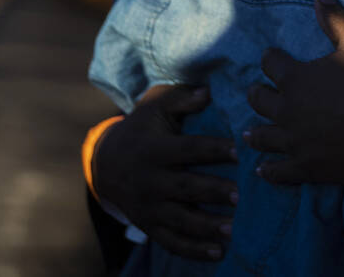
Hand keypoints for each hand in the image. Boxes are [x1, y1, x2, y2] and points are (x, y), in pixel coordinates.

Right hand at [91, 84, 237, 260]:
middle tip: (238, 195)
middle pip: (183, 188)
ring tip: (232, 229)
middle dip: (210, 192)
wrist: (105, 162)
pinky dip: (193, 250)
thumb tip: (208, 91)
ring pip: (178, 220)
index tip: (237, 150)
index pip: (186, 149)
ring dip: (205, 227)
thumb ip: (181, 98)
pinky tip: (218, 253)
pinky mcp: (149, 225)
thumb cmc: (142, 129)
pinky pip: (171, 242)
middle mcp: (149, 180)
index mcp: (153, 149)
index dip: (211, 149)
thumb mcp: (155, 107)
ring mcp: (148, 207)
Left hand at [244, 0, 343, 184]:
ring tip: (248, 134)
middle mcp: (287, 110)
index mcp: (296, 79)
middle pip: (259, 100)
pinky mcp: (305, 167)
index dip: (271, 59)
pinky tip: (263, 171)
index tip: (272, 58)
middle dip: (257, 94)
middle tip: (257, 94)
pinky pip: (278, 171)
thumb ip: (337, 19)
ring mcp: (294, 142)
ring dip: (254, 133)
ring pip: (262, 137)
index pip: (270, 63)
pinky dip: (269, 171)